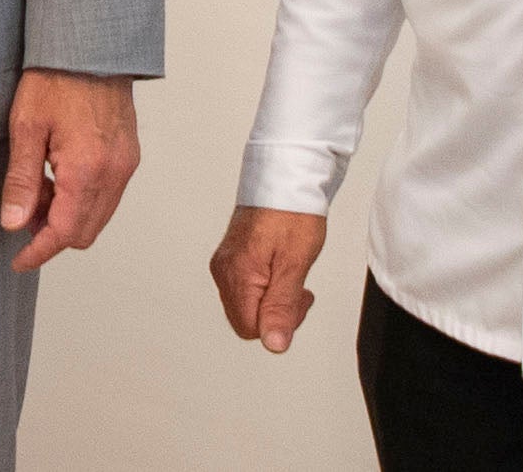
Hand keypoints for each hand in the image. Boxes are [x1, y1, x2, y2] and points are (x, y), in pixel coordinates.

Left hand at [0, 70, 141, 272]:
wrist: (91, 46)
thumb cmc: (55, 79)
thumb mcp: (26, 127)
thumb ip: (21, 180)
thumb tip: (13, 224)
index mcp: (87, 170)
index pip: (64, 232)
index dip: (38, 252)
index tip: (18, 261)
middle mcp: (115, 173)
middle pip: (85, 232)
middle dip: (51, 234)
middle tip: (21, 214)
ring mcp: (126, 165)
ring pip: (97, 216)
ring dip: (67, 217)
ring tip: (36, 190)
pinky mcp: (129, 155)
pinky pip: (107, 196)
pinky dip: (82, 199)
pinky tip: (57, 176)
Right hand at [210, 206, 328, 352]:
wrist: (285, 178)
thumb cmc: (292, 212)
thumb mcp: (295, 263)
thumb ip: (281, 307)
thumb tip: (274, 344)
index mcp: (237, 274)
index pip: (251, 328)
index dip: (279, 322)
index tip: (298, 298)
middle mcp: (224, 270)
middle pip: (246, 320)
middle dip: (275, 313)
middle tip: (297, 287)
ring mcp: (225, 263)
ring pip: (246, 305)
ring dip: (271, 299)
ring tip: (289, 273)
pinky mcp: (231, 258)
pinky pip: (245, 289)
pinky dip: (265, 286)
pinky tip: (279, 269)